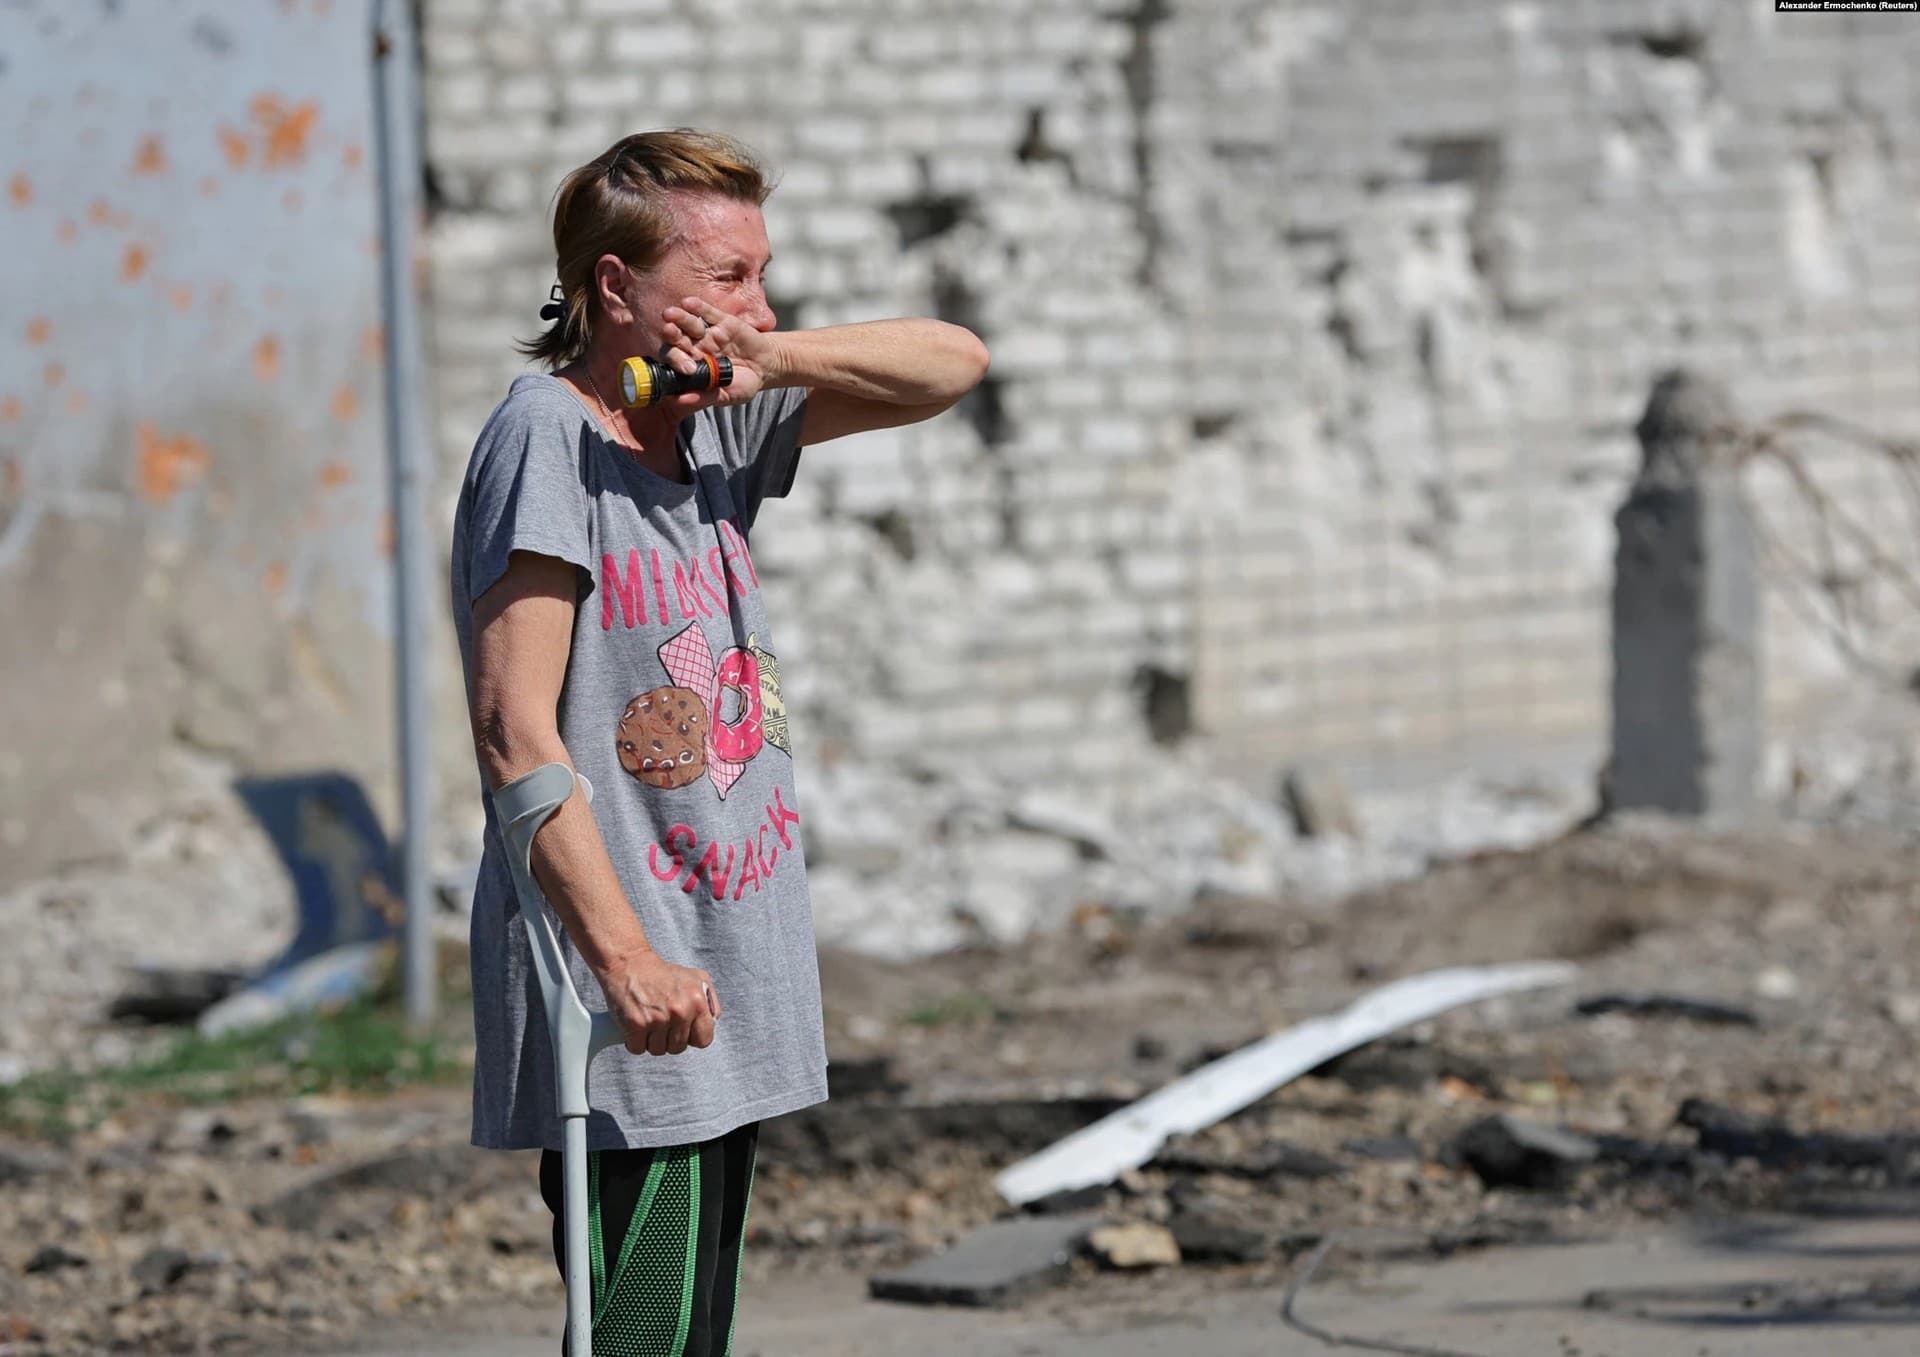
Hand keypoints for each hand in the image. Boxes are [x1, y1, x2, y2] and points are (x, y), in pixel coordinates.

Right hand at [596, 945, 720, 1055]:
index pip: (704, 1040)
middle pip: (678, 1048)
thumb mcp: (696, 978)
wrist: (629, 963)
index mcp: (697, 1001)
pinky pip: (638, 1048)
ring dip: (651, 1041)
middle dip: (669, 1039)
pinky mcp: (635, 1024)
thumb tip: (712, 1022)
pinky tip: (635, 1026)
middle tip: (661, 1021)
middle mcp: (680, 1011)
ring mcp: (657, 1019)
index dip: (692, 1037)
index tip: (683, 1030)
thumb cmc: (662, 973)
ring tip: (649, 1021)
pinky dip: (634, 1041)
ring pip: (658, 1050)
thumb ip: (710, 1002)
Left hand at [658, 297, 779, 413]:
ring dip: (679, 318)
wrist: (766, 367)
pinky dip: (698, 307)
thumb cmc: (743, 383)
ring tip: (670, 314)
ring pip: (689, 324)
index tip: (676, 363)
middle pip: (679, 340)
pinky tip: (688, 303)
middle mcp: (696, 348)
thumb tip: (678, 401)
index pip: (677, 362)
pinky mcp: (722, 321)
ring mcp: (708, 333)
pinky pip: (707, 313)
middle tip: (668, 332)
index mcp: (693, 366)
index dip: (674, 360)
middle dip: (672, 336)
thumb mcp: (727, 395)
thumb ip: (703, 397)